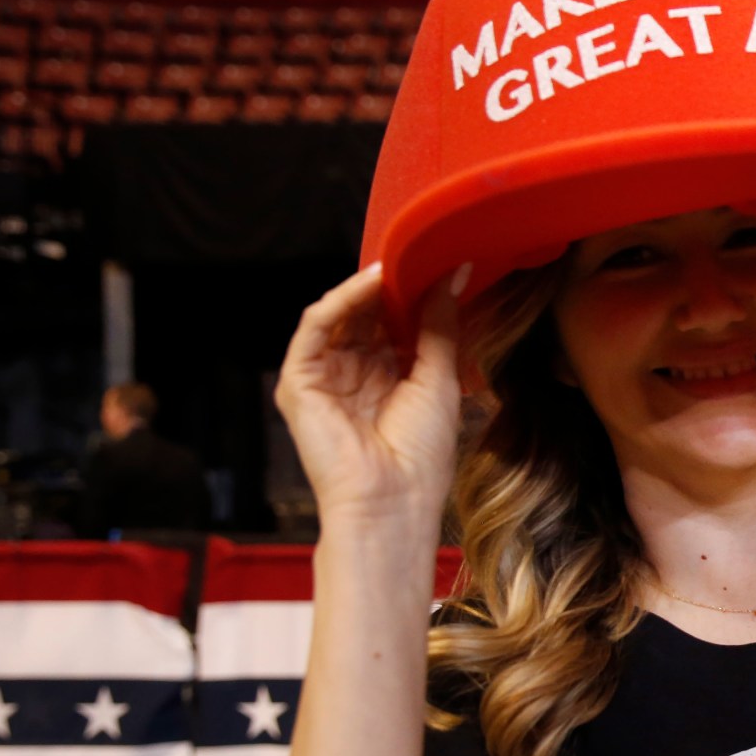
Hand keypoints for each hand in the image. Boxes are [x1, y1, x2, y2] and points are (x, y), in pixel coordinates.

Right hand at [273, 263, 466, 531]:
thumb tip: (456, 272)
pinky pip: (314, 328)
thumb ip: (440, 324)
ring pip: (339, 316)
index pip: (393, 323)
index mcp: (388, 378)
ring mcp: (325, 377)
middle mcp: (355, 374)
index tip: (438, 265)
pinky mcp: (300, 381)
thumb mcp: (438, 377)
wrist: (391, 500)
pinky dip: (339, 301)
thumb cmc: (421, 453)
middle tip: (416, 256)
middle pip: (365, 316)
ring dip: (365, 289)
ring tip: (395, 267)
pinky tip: (368, 285)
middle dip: (389, 288)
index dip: (411, 295)